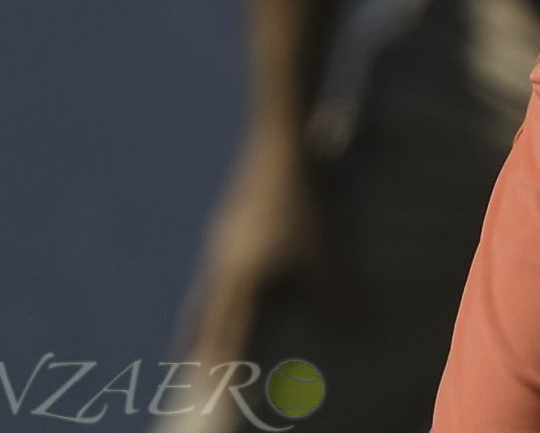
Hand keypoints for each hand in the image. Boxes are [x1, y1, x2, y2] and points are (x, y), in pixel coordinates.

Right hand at [176, 132, 336, 366]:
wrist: (279, 150)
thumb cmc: (304, 204)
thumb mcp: (323, 252)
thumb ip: (335, 294)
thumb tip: (354, 331)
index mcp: (244, 279)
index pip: (230, 333)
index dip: (223, 362)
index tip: (210, 389)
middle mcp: (224, 266)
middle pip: (205, 316)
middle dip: (197, 347)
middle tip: (185, 372)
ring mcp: (222, 243)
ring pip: (206, 292)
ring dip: (199, 318)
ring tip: (193, 337)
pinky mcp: (227, 224)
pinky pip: (214, 269)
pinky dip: (210, 290)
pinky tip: (219, 283)